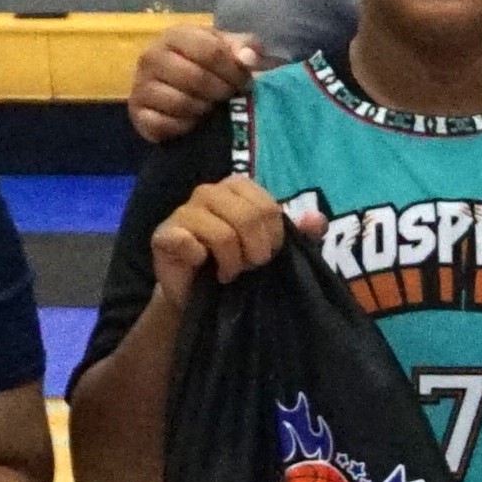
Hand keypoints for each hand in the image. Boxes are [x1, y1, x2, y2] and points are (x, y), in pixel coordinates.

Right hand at [124, 18, 261, 141]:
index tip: (243, 81)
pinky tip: (192, 121)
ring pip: (179, 102)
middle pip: (195, 77)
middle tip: (229, 96)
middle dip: (220, 91)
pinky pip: (163, 124)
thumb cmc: (207, 62)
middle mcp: (151, 57)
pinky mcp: (137, 113)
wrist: (177, 85)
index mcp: (175, 35)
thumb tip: (249, 59)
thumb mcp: (229, 48)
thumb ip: (245, 47)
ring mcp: (140, 85)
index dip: (233, 70)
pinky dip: (183, 126)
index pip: (209, 51)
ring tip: (211, 107)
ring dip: (203, 109)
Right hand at [146, 169, 291, 306]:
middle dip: (255, 252)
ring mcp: (184, 210)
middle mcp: (209, 192)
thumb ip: (303, 233)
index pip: (268, 207)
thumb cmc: (238, 264)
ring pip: (223, 234)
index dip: (273, 238)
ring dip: (232, 262)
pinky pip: (189, 243)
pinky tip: (201, 266)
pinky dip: (201, 260)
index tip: (267, 255)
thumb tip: (317, 220)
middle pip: (248, 217)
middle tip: (248, 267)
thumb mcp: (275, 248)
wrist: (200, 294)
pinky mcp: (164, 233)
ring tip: (228, 271)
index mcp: (237, 187)